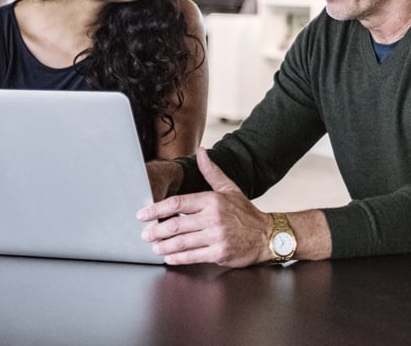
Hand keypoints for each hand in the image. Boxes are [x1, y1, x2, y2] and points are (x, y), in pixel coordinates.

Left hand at [137, 147, 271, 266]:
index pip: (178, 202)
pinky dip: (178, 258)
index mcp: (212, 200)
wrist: (267, 235)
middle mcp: (212, 218)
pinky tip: (169, 257)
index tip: (143, 214)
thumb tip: (201, 152)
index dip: (158, 209)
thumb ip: (212, 172)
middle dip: (157, 230)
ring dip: (164, 245)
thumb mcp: (229, 188)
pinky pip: (193, 256)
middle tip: (145, 233)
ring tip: (154, 246)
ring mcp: (216, 237)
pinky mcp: (219, 253)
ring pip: (182, 242)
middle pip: (177, 224)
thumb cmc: (245, 212)